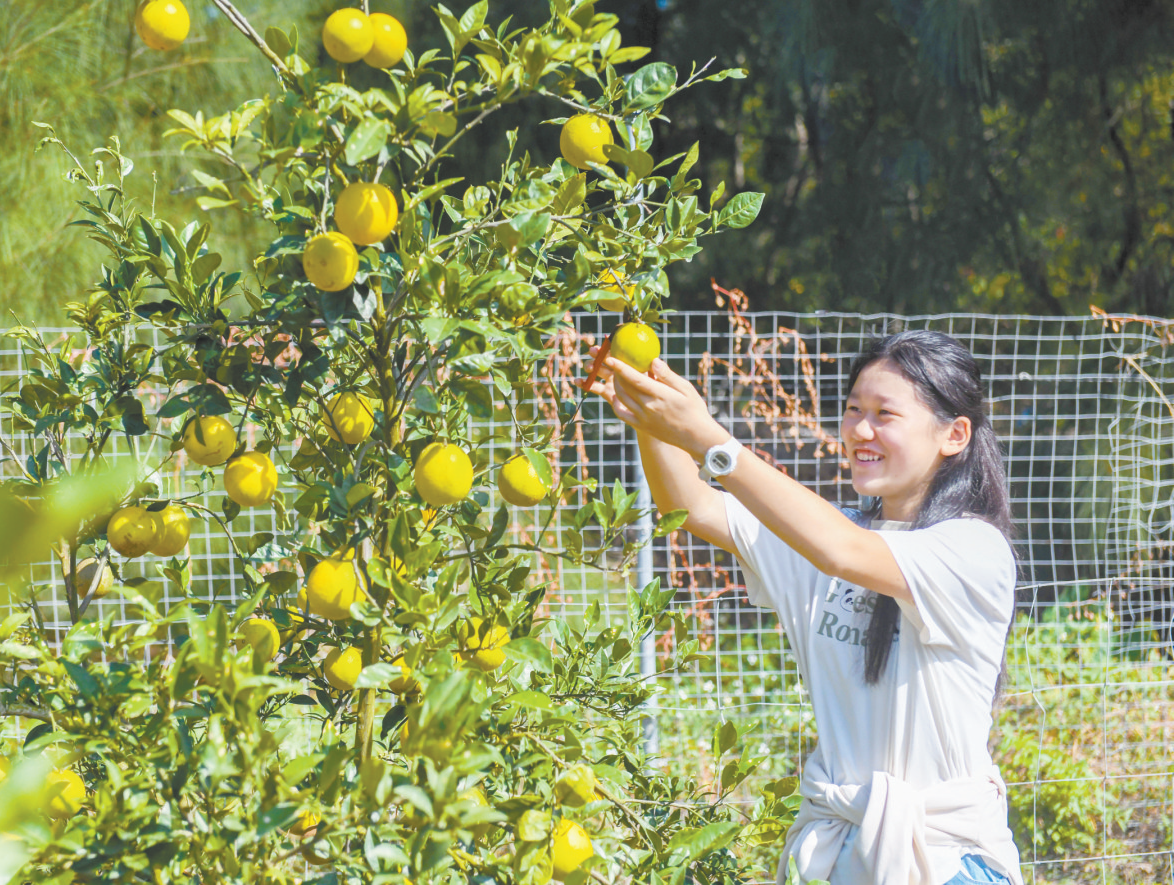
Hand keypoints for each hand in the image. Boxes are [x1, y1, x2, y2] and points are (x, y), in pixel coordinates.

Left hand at [575, 348, 728, 458]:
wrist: (697, 437)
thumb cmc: (695, 410)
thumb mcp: (686, 389)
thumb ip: (667, 375)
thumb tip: (653, 361)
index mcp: (659, 396)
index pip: (635, 379)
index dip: (621, 368)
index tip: (611, 358)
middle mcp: (648, 408)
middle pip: (624, 388)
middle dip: (616, 373)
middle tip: (616, 363)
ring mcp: (643, 419)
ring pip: (621, 399)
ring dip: (616, 386)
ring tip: (618, 376)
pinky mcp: (641, 427)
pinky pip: (622, 414)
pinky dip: (617, 403)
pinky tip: (620, 396)